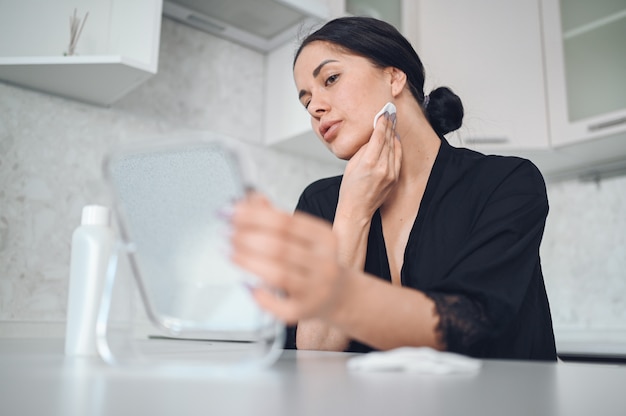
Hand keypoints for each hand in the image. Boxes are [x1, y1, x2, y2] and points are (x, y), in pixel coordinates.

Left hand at [229, 193, 349, 323]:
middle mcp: (325, 262)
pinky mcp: (305, 311)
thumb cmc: (312, 261)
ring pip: (278, 274)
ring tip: (229, 252)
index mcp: (324, 238)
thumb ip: (276, 217)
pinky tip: (246, 284)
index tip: (230, 212)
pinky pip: (279, 306)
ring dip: (247, 261)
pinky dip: (260, 296)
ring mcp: (317, 289)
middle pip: (279, 247)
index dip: (253, 216)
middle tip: (226, 233)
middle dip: (246, 238)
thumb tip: (249, 200)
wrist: (337, 295)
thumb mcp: (302, 236)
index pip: (285, 222)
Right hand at [339, 111, 401, 219]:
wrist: (357, 210)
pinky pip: (398, 158)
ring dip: (393, 134)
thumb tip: (372, 138)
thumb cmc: (350, 190)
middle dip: (389, 125)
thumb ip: (363, 150)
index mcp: (368, 162)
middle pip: (388, 140)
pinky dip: (396, 147)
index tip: (383, 113)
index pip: (379, 137)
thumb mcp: (351, 165)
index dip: (382, 123)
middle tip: (390, 112)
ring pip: (394, 148)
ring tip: (392, 122)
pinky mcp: (394, 178)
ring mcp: (390, 173)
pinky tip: (395, 139)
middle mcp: (382, 167)